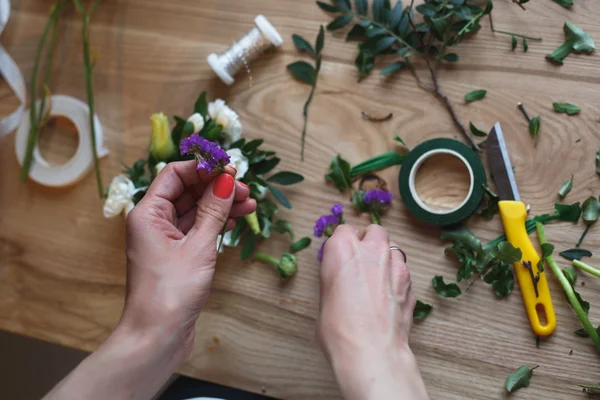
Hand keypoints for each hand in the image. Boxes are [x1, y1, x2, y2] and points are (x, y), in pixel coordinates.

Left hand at [44, 161, 256, 399]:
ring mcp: (166, 239)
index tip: (231, 169)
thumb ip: (214, 210)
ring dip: (221, 205)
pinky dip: (217, 223)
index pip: (175, 174)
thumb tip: (228, 179)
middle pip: (188, 191)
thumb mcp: (198, 246)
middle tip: (246, 190)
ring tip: (250, 204)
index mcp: (148, 213)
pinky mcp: (178, 255)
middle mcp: (154, 222)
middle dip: (217, 187)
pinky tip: (238, 219)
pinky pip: (199, 229)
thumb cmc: (171, 291)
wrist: (158, 336)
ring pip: (196, 210)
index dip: (203, 169)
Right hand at [317, 224, 428, 399]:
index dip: (341, 245)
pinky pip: (403, 269)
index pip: (342, 231)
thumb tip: (340, 278)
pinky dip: (396, 276)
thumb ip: (334, 278)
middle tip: (360, 262)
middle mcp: (371, 250)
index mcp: (342, 249)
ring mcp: (395, 264)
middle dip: (367, 241)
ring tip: (376, 278)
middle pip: (373, 232)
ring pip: (392, 248)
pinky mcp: (410, 282)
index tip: (339, 258)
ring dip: (384, 257)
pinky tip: (388, 294)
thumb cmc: (339, 330)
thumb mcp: (324, 299)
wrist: (371, 352)